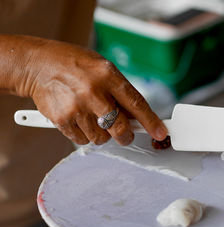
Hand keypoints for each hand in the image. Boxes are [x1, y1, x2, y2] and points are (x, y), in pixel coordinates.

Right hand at [6, 35, 167, 144]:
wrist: (37, 65)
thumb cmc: (74, 65)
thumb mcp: (102, 69)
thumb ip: (119, 92)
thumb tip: (137, 117)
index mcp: (108, 75)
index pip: (136, 103)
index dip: (151, 121)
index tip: (161, 133)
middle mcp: (93, 91)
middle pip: (120, 128)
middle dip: (126, 136)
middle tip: (125, 134)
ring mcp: (77, 107)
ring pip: (101, 138)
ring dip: (102, 134)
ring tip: (93, 117)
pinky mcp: (62, 120)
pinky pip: (82, 140)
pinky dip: (85, 135)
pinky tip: (80, 119)